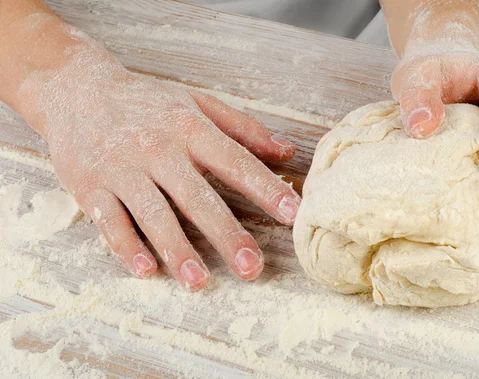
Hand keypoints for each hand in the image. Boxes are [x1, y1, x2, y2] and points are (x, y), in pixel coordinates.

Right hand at [19, 38, 300, 290]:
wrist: (76, 88)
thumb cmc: (148, 101)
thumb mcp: (198, 103)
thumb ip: (244, 129)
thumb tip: (289, 152)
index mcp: (190, 128)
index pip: (235, 162)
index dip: (266, 188)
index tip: (293, 214)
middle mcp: (158, 149)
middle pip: (197, 197)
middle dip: (226, 233)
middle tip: (251, 267)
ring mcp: (122, 168)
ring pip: (153, 214)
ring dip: (177, 250)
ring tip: (199, 282)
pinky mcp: (90, 185)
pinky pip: (110, 221)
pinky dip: (126, 245)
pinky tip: (146, 269)